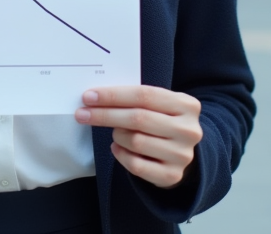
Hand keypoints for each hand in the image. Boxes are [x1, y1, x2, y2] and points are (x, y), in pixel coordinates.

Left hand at [75, 86, 202, 188]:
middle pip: (138, 118)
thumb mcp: (159, 105)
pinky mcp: (172, 175)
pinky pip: (136, 165)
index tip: (89, 96)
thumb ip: (136, 99)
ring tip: (115, 133)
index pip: (144, 95)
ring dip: (117, 135)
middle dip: (105, 115)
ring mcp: (182, 154)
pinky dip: (120, 155)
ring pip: (135, 141)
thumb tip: (96, 96)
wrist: (182, 153)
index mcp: (186, 105)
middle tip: (82, 113)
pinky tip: (117, 148)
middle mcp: (188, 130)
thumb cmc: (162, 122)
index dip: (114, 95)